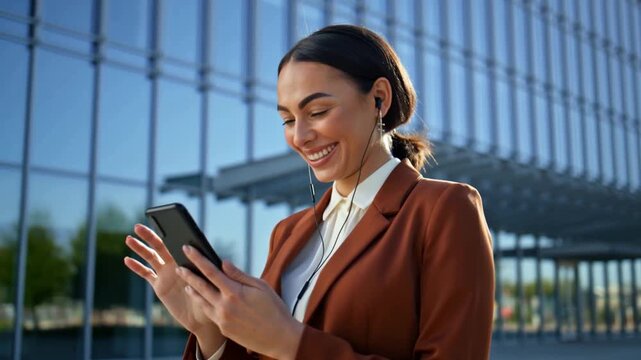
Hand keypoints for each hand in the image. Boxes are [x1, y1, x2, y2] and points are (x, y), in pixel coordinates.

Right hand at [123, 224, 224, 355]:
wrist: (203, 318)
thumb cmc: (212, 298)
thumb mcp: (213, 283)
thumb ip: (211, 273)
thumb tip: (219, 261)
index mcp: (189, 259)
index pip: (177, 242)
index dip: (169, 233)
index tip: (160, 223)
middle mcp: (176, 263)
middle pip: (160, 246)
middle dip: (149, 236)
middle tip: (138, 226)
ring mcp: (167, 274)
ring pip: (151, 258)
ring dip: (140, 248)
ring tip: (129, 238)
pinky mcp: (159, 286)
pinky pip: (146, 274)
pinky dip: (137, 267)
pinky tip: (127, 259)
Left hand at [176, 245, 303, 359]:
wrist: (279, 337)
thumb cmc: (274, 309)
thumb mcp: (261, 286)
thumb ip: (239, 275)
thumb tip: (223, 263)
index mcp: (235, 292)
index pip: (211, 271)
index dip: (197, 258)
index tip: (187, 249)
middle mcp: (225, 306)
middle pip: (200, 286)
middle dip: (188, 274)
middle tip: (178, 266)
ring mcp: (222, 319)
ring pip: (201, 302)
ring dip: (192, 291)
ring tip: (186, 283)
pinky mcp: (223, 329)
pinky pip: (209, 313)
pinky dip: (203, 304)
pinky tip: (201, 299)